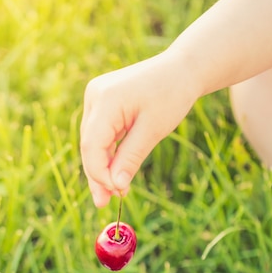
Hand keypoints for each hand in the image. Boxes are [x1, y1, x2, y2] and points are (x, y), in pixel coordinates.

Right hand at [80, 50, 196, 206]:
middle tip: (104, 203)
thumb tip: (116, 186)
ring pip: (93, 142)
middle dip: (98, 175)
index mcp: (105, 99)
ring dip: (101, 168)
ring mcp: (96, 98)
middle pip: (89, 145)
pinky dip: (108, 154)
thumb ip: (131, 157)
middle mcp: (94, 96)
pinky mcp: (102, 104)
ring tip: (110, 195)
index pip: (92, 145)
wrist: (181, 69)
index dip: (99, 173)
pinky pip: (100, 135)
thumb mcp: (153, 130)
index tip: (115, 192)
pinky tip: (114, 175)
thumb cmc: (171, 94)